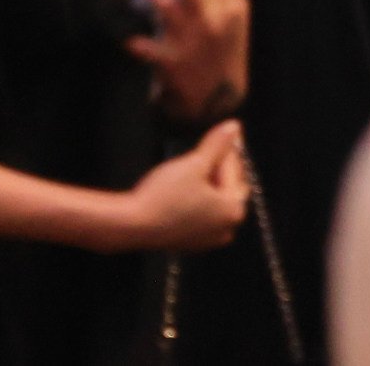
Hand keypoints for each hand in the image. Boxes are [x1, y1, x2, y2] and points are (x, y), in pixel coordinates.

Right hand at [116, 125, 248, 253]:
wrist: (133, 226)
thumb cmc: (166, 195)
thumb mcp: (194, 164)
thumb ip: (217, 145)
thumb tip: (235, 126)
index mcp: (233, 210)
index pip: (236, 173)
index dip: (226, 151)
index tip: (217, 134)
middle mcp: (226, 229)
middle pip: (228, 189)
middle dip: (218, 168)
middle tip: (204, 150)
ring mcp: (208, 240)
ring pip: (213, 203)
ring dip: (206, 184)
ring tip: (190, 167)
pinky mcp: (190, 243)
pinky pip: (200, 216)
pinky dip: (196, 201)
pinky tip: (181, 188)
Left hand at [128, 0, 251, 118]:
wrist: (219, 101)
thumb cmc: (224, 51)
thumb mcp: (234, 19)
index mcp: (231, 5)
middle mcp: (212, 19)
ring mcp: (191, 40)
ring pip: (166, 5)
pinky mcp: (172, 62)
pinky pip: (147, 47)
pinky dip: (134, 39)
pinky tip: (121, 30)